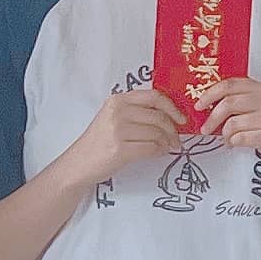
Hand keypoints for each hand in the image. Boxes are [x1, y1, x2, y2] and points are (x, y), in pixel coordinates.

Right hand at [61, 86, 188, 187]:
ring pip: (157, 133)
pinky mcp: (120, 149)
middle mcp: (118, 112)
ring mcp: (118, 130)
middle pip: (159, 116)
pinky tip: (158, 152)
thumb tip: (170, 115)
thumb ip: (137, 111)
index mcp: (118, 100)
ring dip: (166, 142)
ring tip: (165, 147)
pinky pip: (151, 148)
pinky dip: (159, 151)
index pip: (154, 96)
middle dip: (173, 129)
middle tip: (176, 139)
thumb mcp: (113, 117)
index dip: (172, 107)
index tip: (181, 118)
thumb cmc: (99, 142)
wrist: (79, 163)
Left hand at [195, 75, 260, 179]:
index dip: (210, 94)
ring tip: (228, 140)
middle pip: (228, 103)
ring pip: (232, 123)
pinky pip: (240, 138)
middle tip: (205, 128)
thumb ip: (242, 101)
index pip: (230, 84)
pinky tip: (236, 144)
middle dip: (212, 118)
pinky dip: (233, 143)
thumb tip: (210, 104)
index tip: (199, 105)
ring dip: (225, 135)